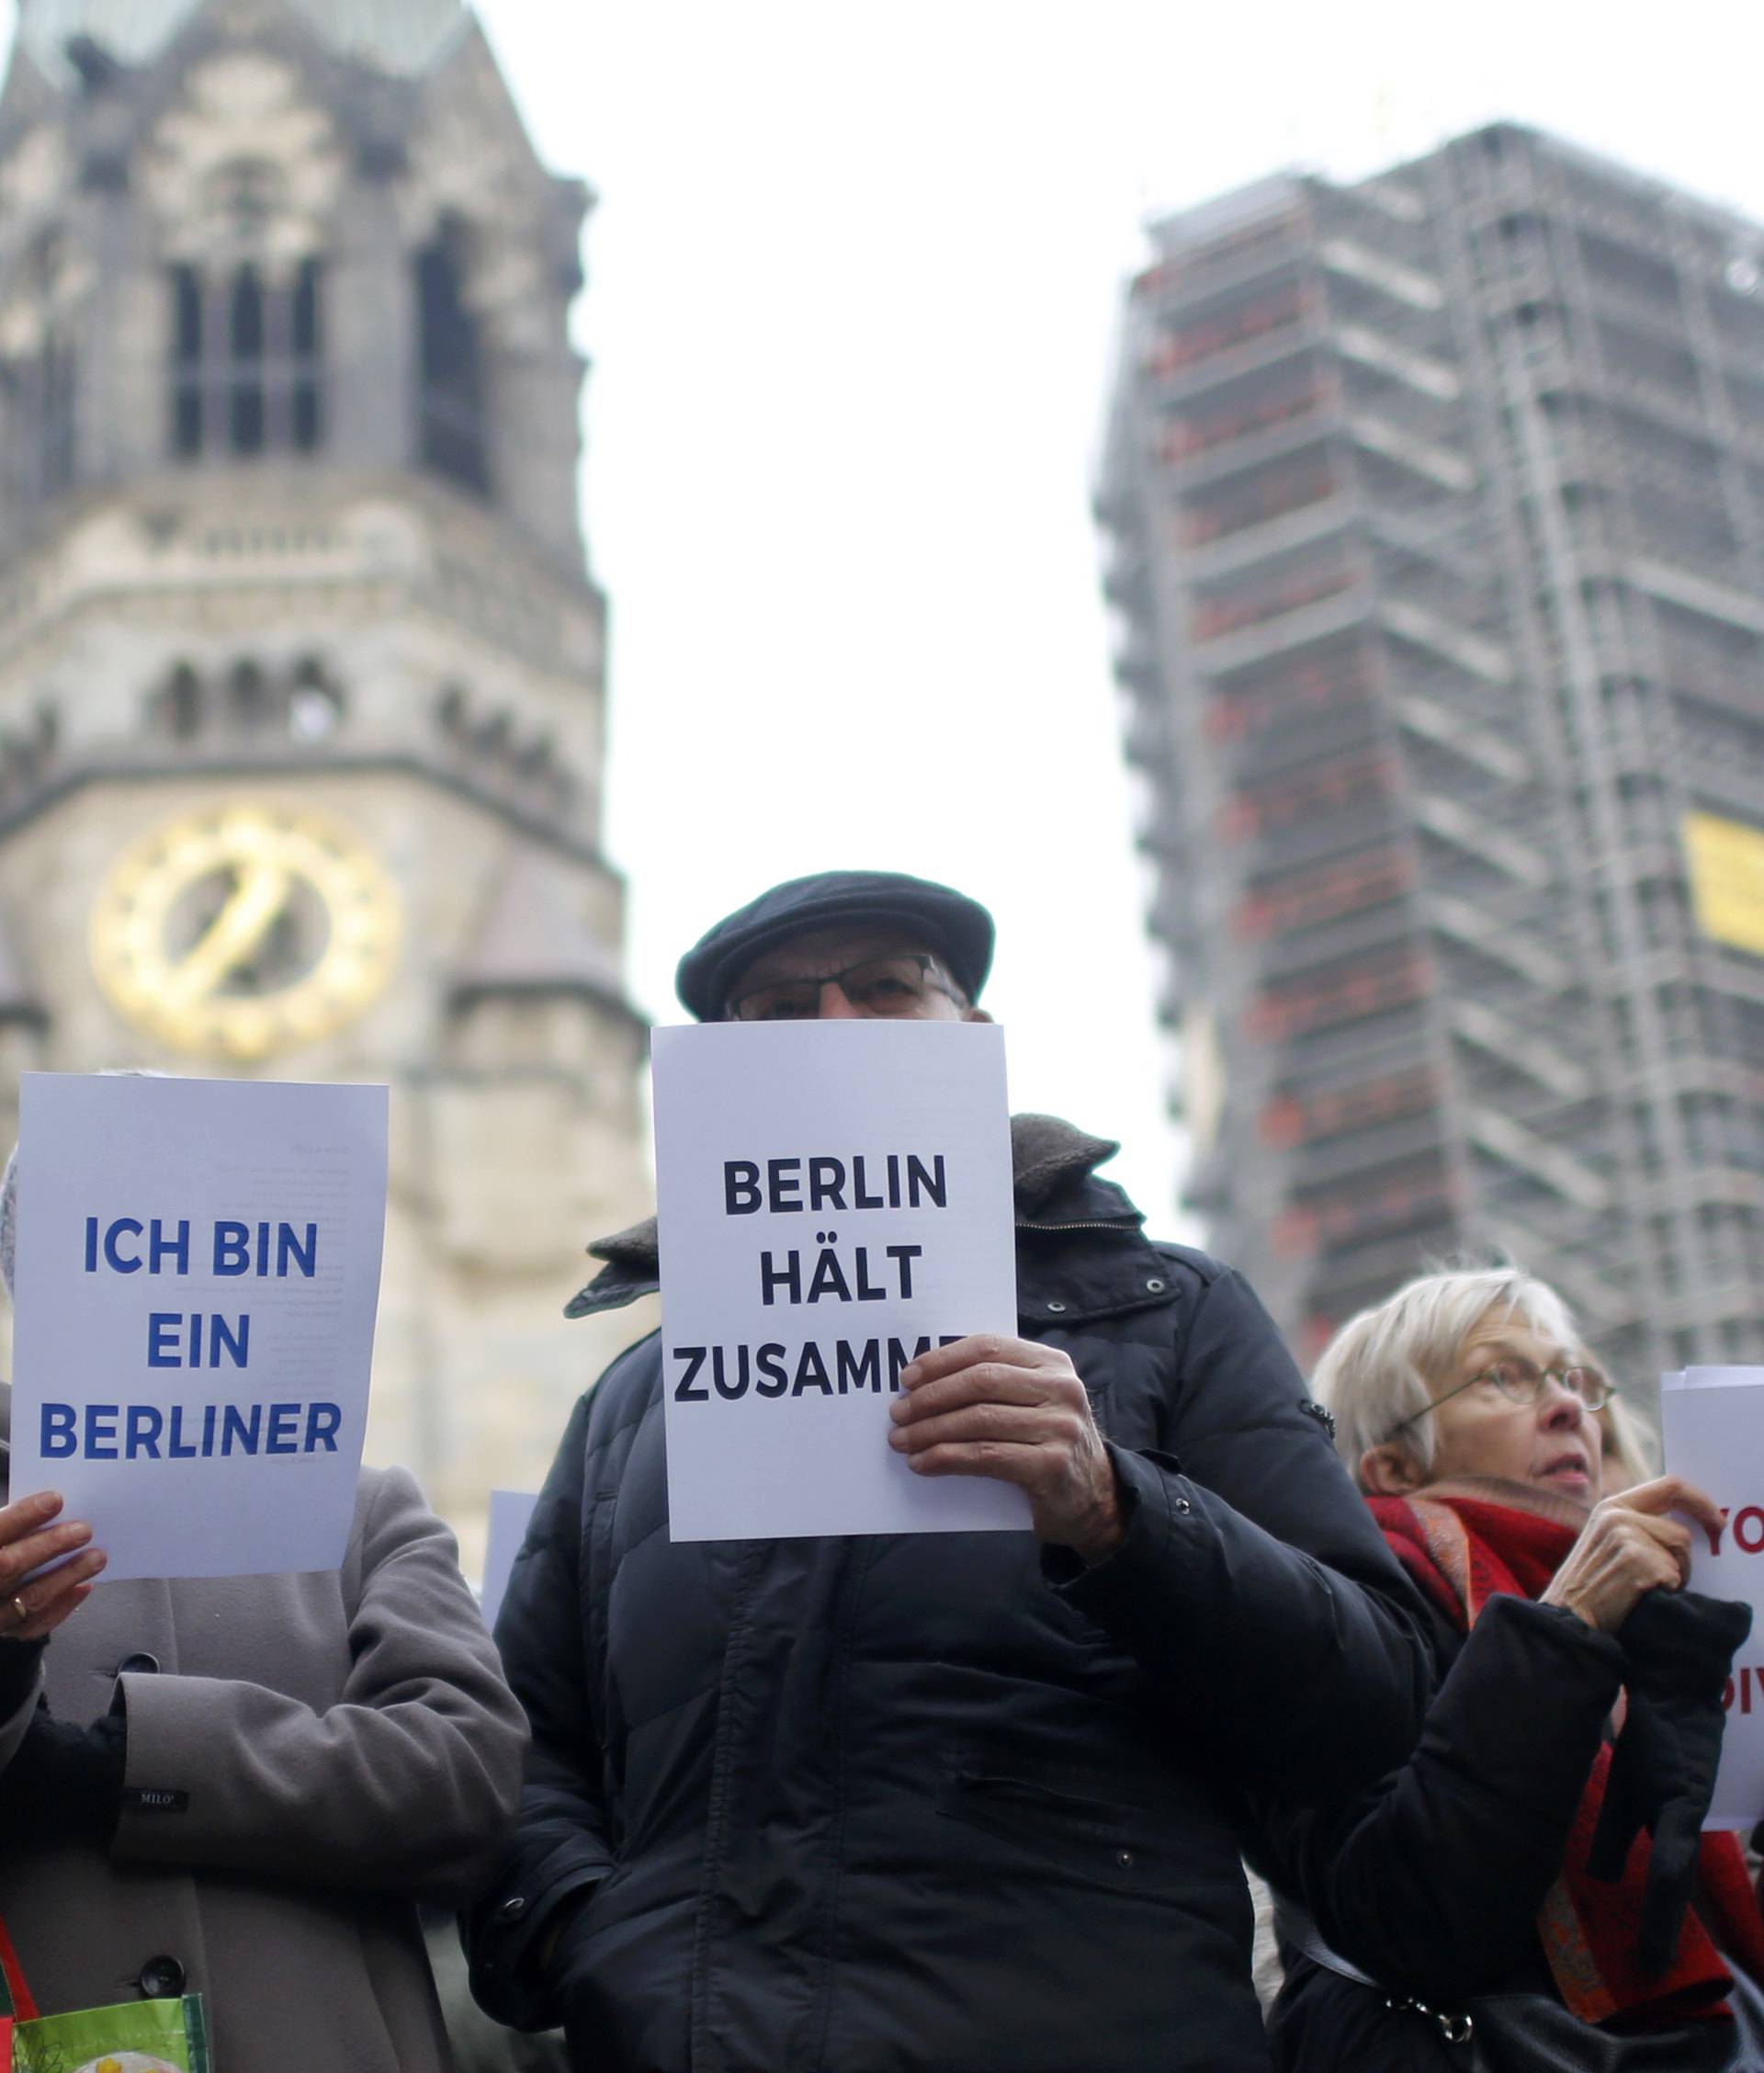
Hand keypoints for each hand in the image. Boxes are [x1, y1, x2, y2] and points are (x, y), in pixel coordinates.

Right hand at [0, 1491, 104, 1641]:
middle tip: (83, 1531)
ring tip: (97, 1557)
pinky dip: (63, 1605)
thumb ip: (11, 1526)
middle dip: (49, 1546)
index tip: (55, 1500)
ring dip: (68, 1575)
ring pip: (29, 1598)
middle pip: (9, 1566)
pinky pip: (36, 1624)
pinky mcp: (6, 1632)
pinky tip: (84, 1586)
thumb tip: (54, 1505)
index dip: (22, 1516)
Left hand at [888, 1334, 1122, 1560]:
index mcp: (1052, 1362)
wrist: (1095, 1498)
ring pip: (978, 1420)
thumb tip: (924, 1381)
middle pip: (980, 1382)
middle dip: (930, 1397)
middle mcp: (1061, 1389)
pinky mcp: (1051, 1465)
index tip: (907, 1377)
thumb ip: (996, 1383)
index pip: (988, 1348)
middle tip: (898, 1412)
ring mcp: (1060, 1427)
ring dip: (930, 1431)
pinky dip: (946, 1458)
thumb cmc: (1049, 1442)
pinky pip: (985, 1456)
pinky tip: (923, 1463)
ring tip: (902, 1440)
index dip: (942, 1359)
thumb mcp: (1034, 1401)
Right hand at [1541, 1475, 1722, 1634]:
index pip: (1670, 1486)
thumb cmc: (1590, 1584)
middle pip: (1680, 1532)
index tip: (1717, 1521)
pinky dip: (1666, 1591)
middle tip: (1676, 1580)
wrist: (1567, 1617)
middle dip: (1684, 1561)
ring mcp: (1626, 1537)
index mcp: (1612, 1506)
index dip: (1701, 1501)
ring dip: (1674, 1577)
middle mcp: (1618, 1516)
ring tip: (1645, 1589)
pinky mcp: (1637, 1562)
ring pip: (1680, 1555)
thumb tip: (1686, 1523)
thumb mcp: (1606, 1540)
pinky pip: (1674, 1576)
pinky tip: (1641, 1597)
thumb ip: (1636, 1524)